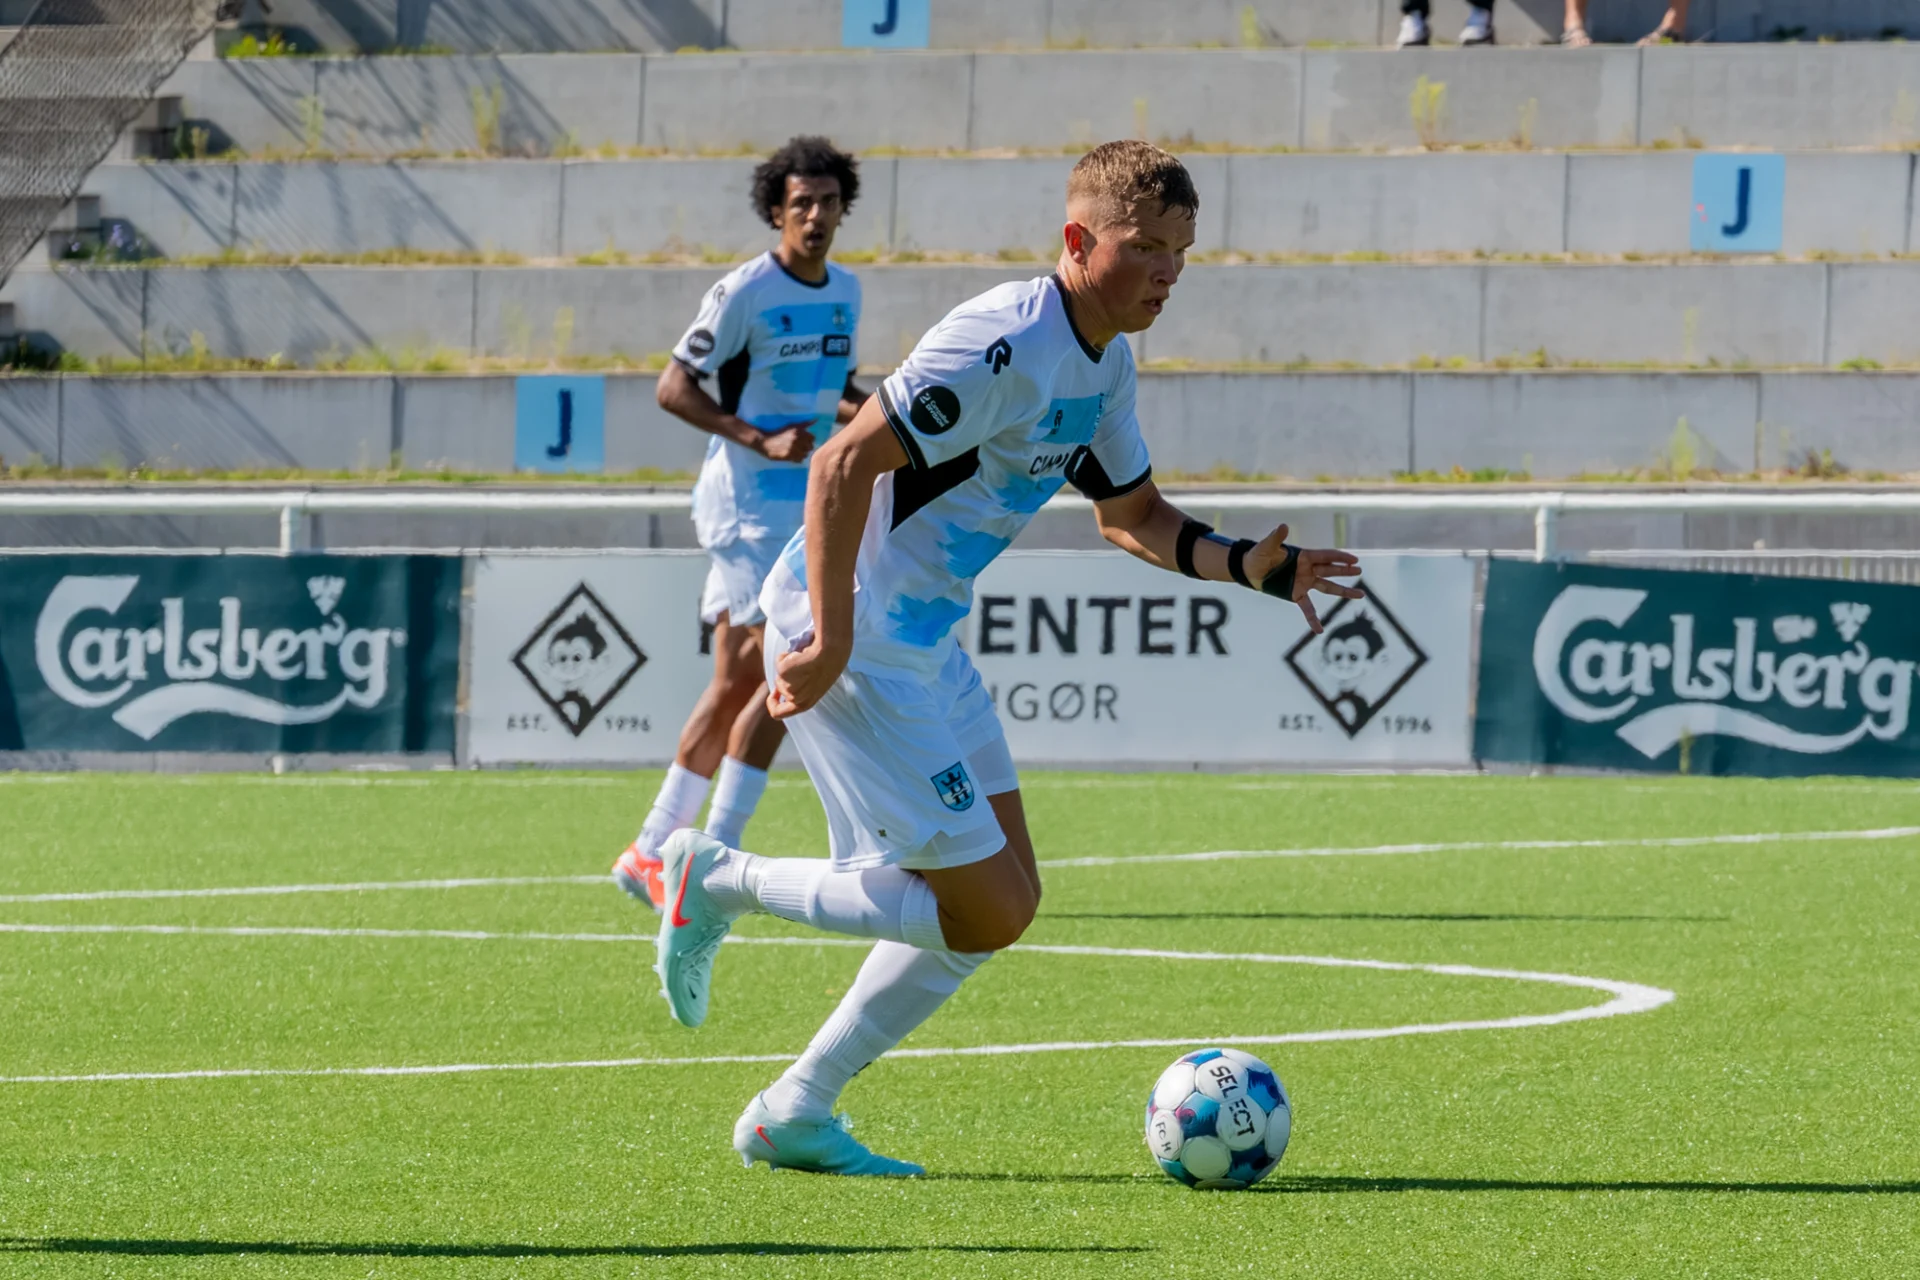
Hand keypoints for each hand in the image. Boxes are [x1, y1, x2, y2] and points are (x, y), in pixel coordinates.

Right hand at [756, 422, 815, 462]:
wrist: (765, 442)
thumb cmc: (779, 433)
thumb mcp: (791, 426)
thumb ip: (804, 424)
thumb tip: (816, 419)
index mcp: (798, 431)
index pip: (812, 438)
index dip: (807, 440)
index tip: (802, 441)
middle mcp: (796, 438)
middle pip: (810, 447)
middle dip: (805, 448)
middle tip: (797, 447)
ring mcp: (793, 447)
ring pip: (805, 454)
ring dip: (801, 454)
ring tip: (793, 452)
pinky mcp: (788, 455)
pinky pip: (799, 460)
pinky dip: (796, 459)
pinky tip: (791, 456)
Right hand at [766, 632, 849, 719]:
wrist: (832, 652)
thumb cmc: (829, 665)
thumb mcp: (814, 685)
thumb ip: (800, 690)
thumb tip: (787, 683)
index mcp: (805, 704)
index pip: (778, 713)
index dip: (773, 702)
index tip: (776, 691)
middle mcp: (796, 699)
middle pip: (779, 687)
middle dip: (786, 674)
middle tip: (801, 665)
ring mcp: (789, 687)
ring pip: (779, 673)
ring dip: (788, 664)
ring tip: (804, 659)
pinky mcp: (784, 672)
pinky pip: (779, 661)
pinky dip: (787, 655)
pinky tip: (801, 654)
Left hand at [1244, 523, 1362, 634]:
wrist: (1249, 570)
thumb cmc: (1258, 555)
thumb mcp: (1266, 546)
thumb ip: (1276, 538)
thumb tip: (1283, 526)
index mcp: (1303, 556)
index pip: (1325, 556)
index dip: (1340, 557)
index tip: (1354, 559)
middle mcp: (1308, 569)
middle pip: (1330, 570)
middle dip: (1344, 571)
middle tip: (1359, 571)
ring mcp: (1304, 582)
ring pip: (1328, 587)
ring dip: (1343, 591)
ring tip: (1360, 595)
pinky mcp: (1297, 594)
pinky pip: (1308, 607)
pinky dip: (1313, 618)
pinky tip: (1319, 629)